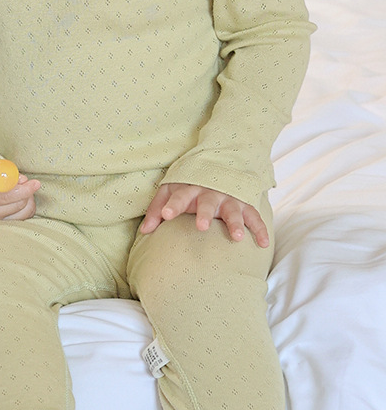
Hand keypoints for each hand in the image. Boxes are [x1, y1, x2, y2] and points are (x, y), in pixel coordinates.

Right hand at [0, 161, 40, 220]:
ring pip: (21, 214)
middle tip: (28, 182)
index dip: (23, 190)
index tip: (35, 183)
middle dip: (26, 193)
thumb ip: (5, 171)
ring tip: (22, 189)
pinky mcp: (0, 226)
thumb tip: (23, 180)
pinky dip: (26, 208)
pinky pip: (22, 219)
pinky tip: (21, 199)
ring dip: (28, 201)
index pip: (5, 197)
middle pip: (15, 207)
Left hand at [139, 184, 268, 246]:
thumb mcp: (170, 190)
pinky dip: (261, 230)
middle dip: (205, 213)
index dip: (172, 205)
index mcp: (190, 188)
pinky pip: (255, 217)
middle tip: (201, 226)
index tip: (165, 215)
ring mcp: (229, 198)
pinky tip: (263, 244)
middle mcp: (211, 192)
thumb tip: (145, 231)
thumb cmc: (189, 185)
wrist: (219, 166)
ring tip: (238, 237)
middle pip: (207, 202)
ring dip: (236, 222)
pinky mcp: (245, 205)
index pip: (178, 195)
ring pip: (233, 210)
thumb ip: (157, 209)